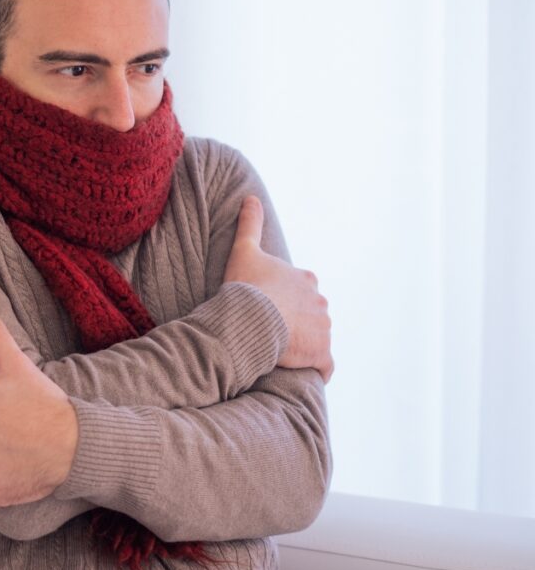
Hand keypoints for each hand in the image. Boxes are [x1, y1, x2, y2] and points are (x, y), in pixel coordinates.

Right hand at [223, 196, 333, 381]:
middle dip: (298, 322)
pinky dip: (318, 369)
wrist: (252, 316)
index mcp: (306, 279)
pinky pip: (325, 365)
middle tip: (272, 331)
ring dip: (305, 344)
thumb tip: (251, 197)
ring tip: (282, 352)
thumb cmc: (247, 284)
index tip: (269, 306)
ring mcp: (324, 328)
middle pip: (312, 314)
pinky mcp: (322, 353)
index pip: (302, 290)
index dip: (286, 299)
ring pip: (318, 337)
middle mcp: (321, 301)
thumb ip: (251, 224)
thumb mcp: (245, 249)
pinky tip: (305, 372)